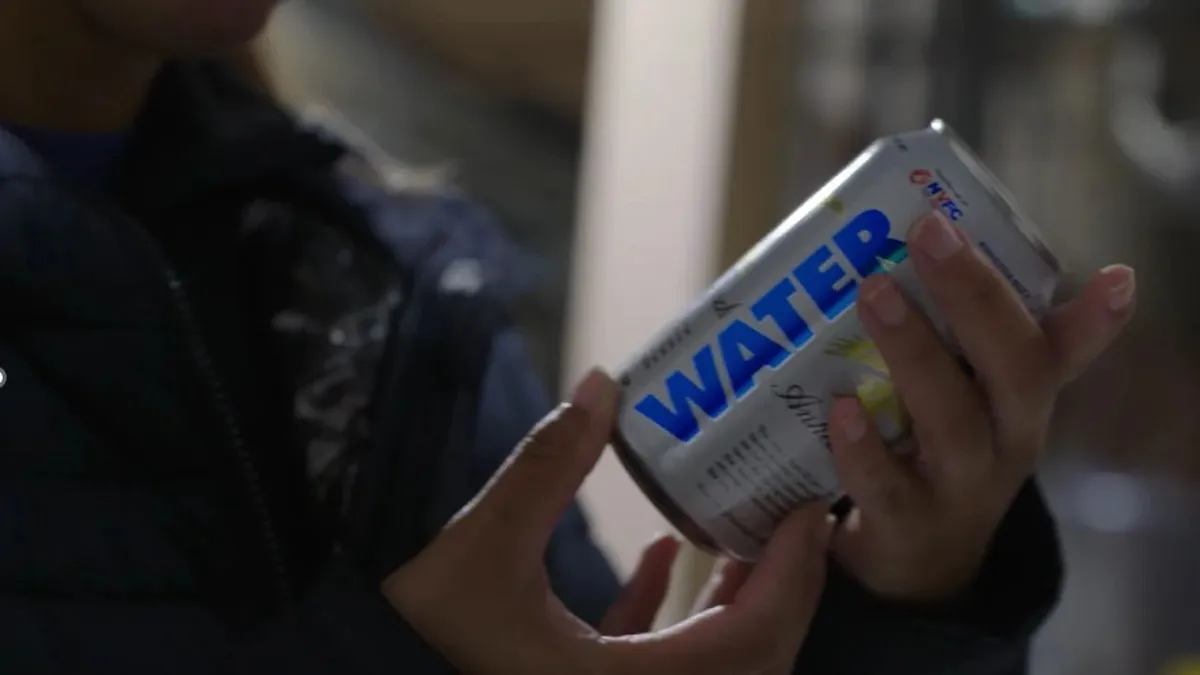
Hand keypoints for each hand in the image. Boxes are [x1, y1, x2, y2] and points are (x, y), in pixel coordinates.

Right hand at [384, 370, 833, 674]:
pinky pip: (655, 666)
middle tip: (790, 515)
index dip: (795, 574)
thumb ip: (545, 467)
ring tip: (741, 532)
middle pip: (753, 660)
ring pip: (712, 669)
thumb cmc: (419, 639)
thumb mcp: (480, 549)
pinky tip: (661, 556)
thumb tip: (599, 385)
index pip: (754, 638)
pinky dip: (673, 619)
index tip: (810, 510)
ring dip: (738, 605)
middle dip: (783, 588)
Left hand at [830, 211, 1135, 601]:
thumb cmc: (940, 449)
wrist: (917, 561)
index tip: (1115, 275)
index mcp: (1021, 402)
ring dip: (915, 354)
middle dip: (975, 297)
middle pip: (1014, 371)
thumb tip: (960, 246)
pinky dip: (862, 448)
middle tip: (928, 232)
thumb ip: (975, 331)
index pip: (1059, 349)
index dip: (1091, 319)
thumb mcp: (971, 396)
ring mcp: (955, 487)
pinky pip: (885, 486)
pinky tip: (839, 410)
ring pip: (952, 422)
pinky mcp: (902, 525)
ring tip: (875, 293)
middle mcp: (1003, 442)